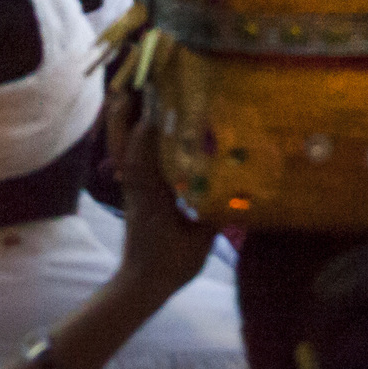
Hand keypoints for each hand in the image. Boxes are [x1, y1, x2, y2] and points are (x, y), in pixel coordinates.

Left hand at [106, 88, 215, 295]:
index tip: (160, 100)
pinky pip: (132, 159)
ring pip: (125, 147)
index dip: (148, 125)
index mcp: (150, 194)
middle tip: (145, 82)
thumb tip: (242, 189)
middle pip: (127, 140)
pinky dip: (137, 139)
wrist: (142, 285)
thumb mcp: (199, 241)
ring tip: (145, 94)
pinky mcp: (136, 192)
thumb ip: (215, 213)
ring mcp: (134, 187)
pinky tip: (151, 127)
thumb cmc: (170, 265)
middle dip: (133, 110)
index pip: (142, 153)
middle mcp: (137, 184)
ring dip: (133, 121)